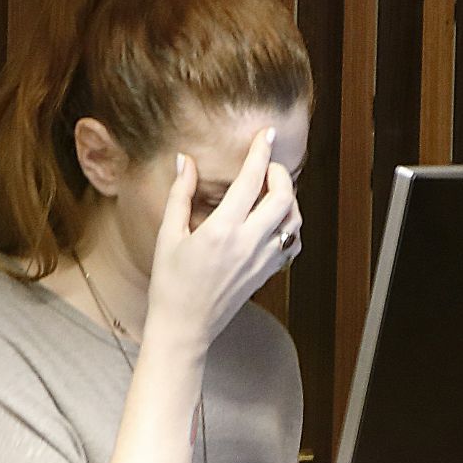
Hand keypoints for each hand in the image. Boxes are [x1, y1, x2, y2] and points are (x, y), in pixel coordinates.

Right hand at [144, 128, 299, 348]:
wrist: (185, 327)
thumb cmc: (170, 283)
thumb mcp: (169, 235)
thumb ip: (180, 194)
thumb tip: (185, 160)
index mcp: (222, 230)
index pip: (250, 180)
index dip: (261, 152)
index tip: (267, 134)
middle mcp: (248, 243)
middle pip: (283, 197)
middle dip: (280, 174)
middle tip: (267, 166)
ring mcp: (262, 260)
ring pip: (293, 220)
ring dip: (289, 199)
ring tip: (270, 191)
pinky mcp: (267, 273)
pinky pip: (292, 243)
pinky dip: (290, 225)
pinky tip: (273, 220)